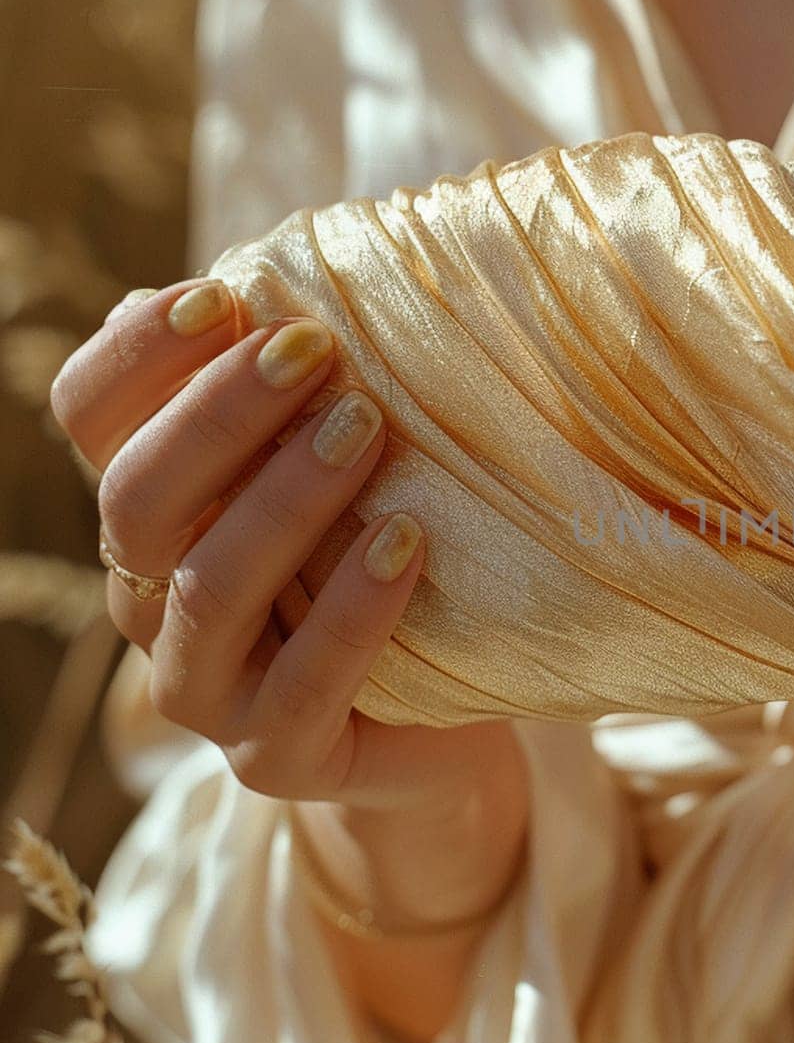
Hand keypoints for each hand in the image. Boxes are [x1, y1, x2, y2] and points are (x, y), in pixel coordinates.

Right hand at [51, 279, 527, 936]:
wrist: (454, 721)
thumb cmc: (390, 565)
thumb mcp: (346, 471)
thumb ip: (305, 399)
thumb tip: (294, 283)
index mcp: (151, 516)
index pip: (91, 420)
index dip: (137, 355)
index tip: (219, 295)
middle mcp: (150, 601)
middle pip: (136, 499)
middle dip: (217, 415)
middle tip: (313, 353)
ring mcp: (205, 691)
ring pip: (205, 589)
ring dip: (281, 499)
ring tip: (365, 428)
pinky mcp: (277, 759)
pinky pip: (302, 687)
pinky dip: (352, 610)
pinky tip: (406, 541)